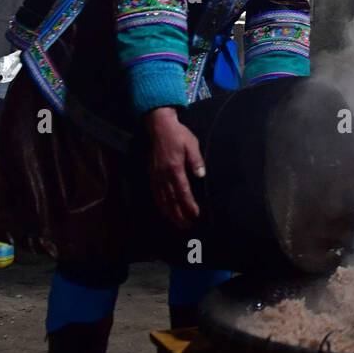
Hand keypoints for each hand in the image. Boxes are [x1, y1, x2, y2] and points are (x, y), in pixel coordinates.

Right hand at [145, 107, 203, 229]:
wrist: (159, 127)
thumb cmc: (178, 135)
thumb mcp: (191, 144)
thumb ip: (196, 161)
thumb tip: (201, 175)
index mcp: (175, 168)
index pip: (183, 192)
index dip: (189, 205)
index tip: (196, 215)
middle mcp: (164, 175)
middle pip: (172, 200)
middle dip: (180, 214)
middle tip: (188, 226)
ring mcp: (156, 176)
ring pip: (163, 199)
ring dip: (171, 213)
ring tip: (178, 223)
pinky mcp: (152, 174)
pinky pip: (156, 194)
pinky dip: (161, 205)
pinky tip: (165, 211)